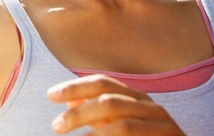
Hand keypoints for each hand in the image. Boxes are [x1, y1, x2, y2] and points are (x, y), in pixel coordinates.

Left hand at [47, 74, 183, 134]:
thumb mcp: (121, 125)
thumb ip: (99, 113)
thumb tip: (71, 102)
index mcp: (138, 98)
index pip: (104, 82)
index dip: (75, 86)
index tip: (51, 95)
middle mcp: (152, 107)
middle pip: (109, 100)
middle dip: (78, 113)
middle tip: (56, 126)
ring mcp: (163, 127)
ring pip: (122, 125)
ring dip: (92, 133)